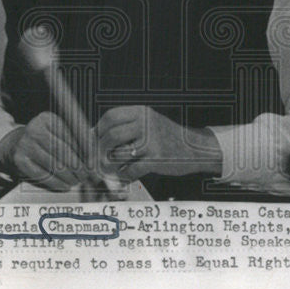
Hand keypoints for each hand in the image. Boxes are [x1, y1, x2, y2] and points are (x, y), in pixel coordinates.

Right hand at [0, 112, 91, 190]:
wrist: (12, 146)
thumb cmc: (42, 141)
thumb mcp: (56, 133)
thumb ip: (74, 140)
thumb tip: (94, 156)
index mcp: (48, 118)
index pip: (72, 136)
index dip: (85, 151)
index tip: (93, 164)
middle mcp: (35, 128)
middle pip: (64, 151)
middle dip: (78, 166)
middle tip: (86, 176)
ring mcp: (25, 144)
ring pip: (55, 164)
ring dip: (69, 177)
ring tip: (77, 182)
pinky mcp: (19, 160)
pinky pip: (43, 175)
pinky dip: (56, 183)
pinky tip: (65, 186)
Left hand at [94, 106, 222, 181]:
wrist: (195, 149)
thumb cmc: (166, 138)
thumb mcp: (148, 123)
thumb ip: (126, 127)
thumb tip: (95, 135)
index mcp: (141, 112)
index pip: (111, 117)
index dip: (98, 129)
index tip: (94, 140)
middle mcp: (146, 123)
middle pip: (111, 136)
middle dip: (100, 150)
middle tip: (98, 160)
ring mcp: (151, 141)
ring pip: (118, 154)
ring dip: (112, 166)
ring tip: (113, 169)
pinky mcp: (156, 159)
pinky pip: (130, 169)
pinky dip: (125, 175)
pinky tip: (127, 175)